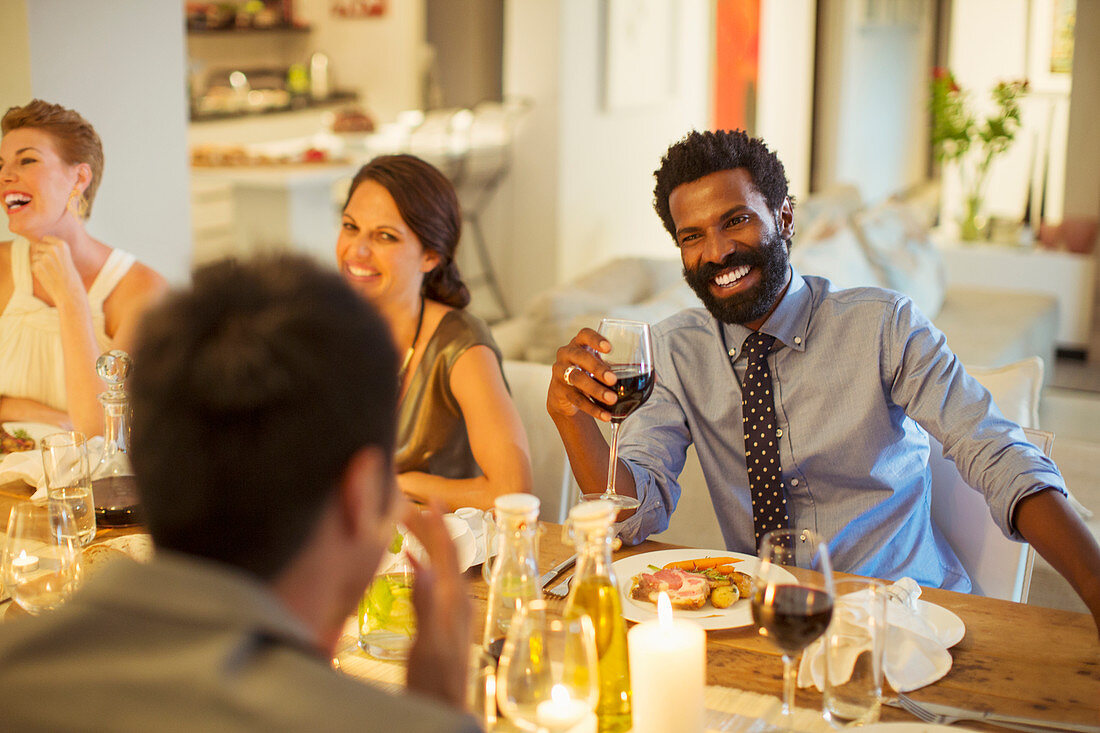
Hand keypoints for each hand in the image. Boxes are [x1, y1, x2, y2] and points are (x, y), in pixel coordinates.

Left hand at [29, 236, 85, 310]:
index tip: (53, 255)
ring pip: (34, 256)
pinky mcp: (37, 266)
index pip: (45, 238)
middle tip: (52, 265)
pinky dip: (38, 271)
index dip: (47, 246)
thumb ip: (56, 250)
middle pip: (38, 246)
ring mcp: (44, 257)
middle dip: (41, 254)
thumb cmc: (70, 277)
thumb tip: (38, 245)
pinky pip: (33, 265)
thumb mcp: (67, 258)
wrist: (70, 292)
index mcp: (62, 245)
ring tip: (51, 272)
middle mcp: (52, 249)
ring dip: (40, 263)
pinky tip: (47, 277)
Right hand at [403, 501, 470, 707]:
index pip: (449, 551)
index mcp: (453, 600)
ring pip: (439, 564)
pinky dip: (420, 563)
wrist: (442, 710)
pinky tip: (409, 561)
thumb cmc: (435, 684)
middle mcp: (455, 601)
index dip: (439, 523)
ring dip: (425, 541)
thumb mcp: (427, 643)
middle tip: (409, 506)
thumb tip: (422, 565)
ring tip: (408, 523)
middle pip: (445, 553)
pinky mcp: (440, 621)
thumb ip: (424, 604)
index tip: (431, 498)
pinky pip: (433, 580)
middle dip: (429, 527)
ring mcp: (449, 610)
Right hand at [548, 328, 618, 421]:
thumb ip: (623, 368)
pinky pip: (576, 399)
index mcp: (579, 344)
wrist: (564, 394)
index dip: (595, 339)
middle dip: (597, 368)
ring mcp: (560, 372)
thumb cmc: (589, 373)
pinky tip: (606, 415)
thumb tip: (654, 378)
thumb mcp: (602, 366)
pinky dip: (593, 408)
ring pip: (576, 379)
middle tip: (613, 379)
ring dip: (596, 389)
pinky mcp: (559, 391)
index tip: (609, 348)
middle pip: (580, 357)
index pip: (585, 335)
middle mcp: (566, 354)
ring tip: (612, 399)